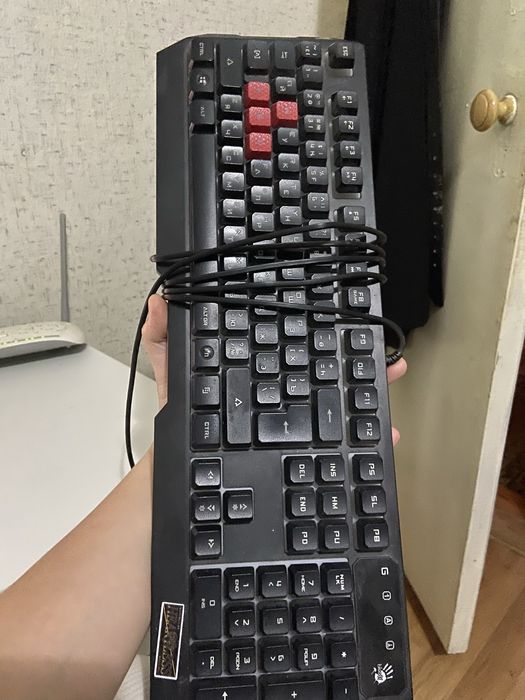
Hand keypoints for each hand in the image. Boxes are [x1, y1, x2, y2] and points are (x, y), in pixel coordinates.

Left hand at [142, 294, 406, 443]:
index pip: (292, 343)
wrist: (183, 475)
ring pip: (338, 402)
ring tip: (392, 379)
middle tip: (383, 349)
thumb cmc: (179, 420)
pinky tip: (383, 434)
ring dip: (368, 392)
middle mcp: (281, 391)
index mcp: (259, 370)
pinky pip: (333, 442)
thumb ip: (164, 336)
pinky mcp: (295, 448)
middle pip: (326, 368)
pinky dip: (362, 439)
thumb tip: (160, 300)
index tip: (345, 314)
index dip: (318, 327)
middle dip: (358, 357)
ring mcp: (292, 421)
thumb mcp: (171, 372)